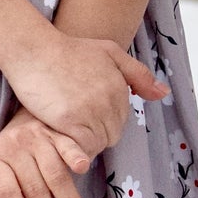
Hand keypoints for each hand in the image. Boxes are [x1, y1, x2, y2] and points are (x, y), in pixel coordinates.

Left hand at [0, 108, 92, 197]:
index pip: (6, 192)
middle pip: (34, 189)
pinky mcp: (57, 131)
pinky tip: (83, 170)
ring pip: (54, 175)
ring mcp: (37, 137)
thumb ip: (14, 193)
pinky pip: (68, 146)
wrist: (27, 112)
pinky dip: (76, 157)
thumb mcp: (6, 169)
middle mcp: (14, 146)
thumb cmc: (18, 153)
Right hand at [2, 33, 166, 161]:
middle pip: (111, 135)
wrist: (34, 49)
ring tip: (67, 130)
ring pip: (97, 144)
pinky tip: (61, 134)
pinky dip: (73, 147)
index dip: (103, 122)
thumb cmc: (68, 50)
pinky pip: (81, 148)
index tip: (85, 115)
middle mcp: (109, 100)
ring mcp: (90, 111)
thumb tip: (163, 94)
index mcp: (120, 87)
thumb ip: (137, 74)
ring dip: (84, 142)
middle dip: (96, 133)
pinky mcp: (70, 121)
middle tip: (75, 125)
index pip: (121, 122)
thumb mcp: (108, 52)